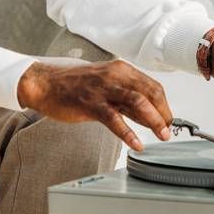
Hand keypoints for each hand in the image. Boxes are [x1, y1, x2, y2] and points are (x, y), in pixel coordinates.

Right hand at [16, 59, 172, 151]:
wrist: (45, 83)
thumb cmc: (75, 85)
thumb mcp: (106, 86)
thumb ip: (127, 100)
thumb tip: (149, 116)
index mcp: (121, 69)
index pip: (152, 85)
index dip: (164, 105)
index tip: (168, 119)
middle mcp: (115, 75)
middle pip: (150, 92)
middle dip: (164, 113)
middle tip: (168, 130)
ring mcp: (103, 88)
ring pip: (138, 102)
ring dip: (154, 120)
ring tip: (161, 135)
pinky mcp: (90, 103)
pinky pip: (115, 119)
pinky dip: (129, 133)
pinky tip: (136, 144)